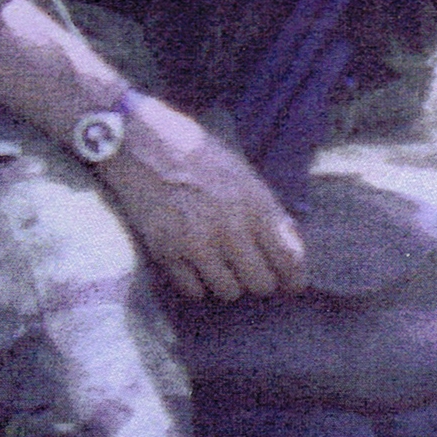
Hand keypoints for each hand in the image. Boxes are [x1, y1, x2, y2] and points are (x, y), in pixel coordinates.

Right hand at [98, 96, 308, 302]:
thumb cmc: (197, 155)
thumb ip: (269, 213)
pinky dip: (197, 283)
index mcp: (255, 205)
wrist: (142, 144)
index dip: (294, 278)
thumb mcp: (244, 175)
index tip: (291, 283)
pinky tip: (195, 264)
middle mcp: (230, 229)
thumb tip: (293, 249)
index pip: (289, 260)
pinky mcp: (167, 253)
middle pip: (261, 284)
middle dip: (261, 281)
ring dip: (228, 282)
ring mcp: (197, 244)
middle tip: (252, 272)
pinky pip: (194, 291)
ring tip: (221, 264)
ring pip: (229, 292)